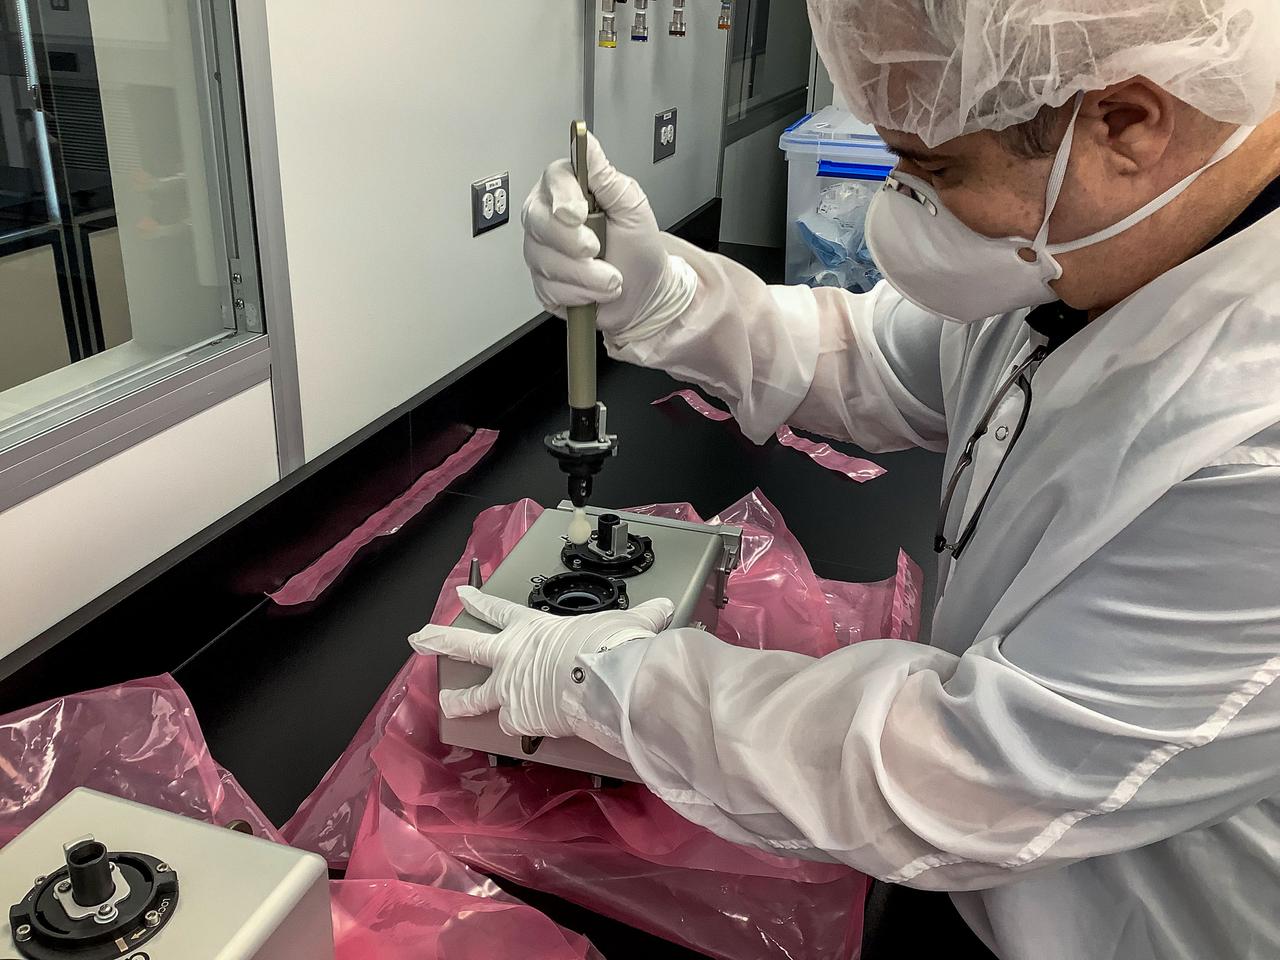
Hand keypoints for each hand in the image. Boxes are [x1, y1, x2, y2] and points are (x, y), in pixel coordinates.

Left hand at [409, 586, 675, 738]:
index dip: (480, 601)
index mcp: (533, 628)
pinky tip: (513, 732)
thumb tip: (664, 607)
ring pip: (475, 695)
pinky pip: (512, 725)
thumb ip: (642, 616)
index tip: (462, 594)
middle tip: (419, 637)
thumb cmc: (609, 644)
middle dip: (441, 640)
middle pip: (468, 646)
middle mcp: (512, 657)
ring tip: (445, 702)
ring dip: (457, 699)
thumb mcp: (625, 622)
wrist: (602, 679)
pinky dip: (514, 727)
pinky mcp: (519, 718)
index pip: (500, 610)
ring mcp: (511, 689)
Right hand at [522, 132, 695, 341]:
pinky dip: (578, 294)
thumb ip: (606, 175)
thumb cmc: (638, 248)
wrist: (644, 292)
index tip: (580, 214)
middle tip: (597, 249)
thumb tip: (586, 142)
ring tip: (611, 277)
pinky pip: (548, 288)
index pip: (552, 181)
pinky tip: (595, 292)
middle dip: (570, 241)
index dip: (562, 198)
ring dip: (584, 275)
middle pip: (537, 221)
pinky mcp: (542, 283)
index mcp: (569, 191)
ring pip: (543, 259)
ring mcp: (542, 251)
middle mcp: (548, 218)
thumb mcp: (632, 205)